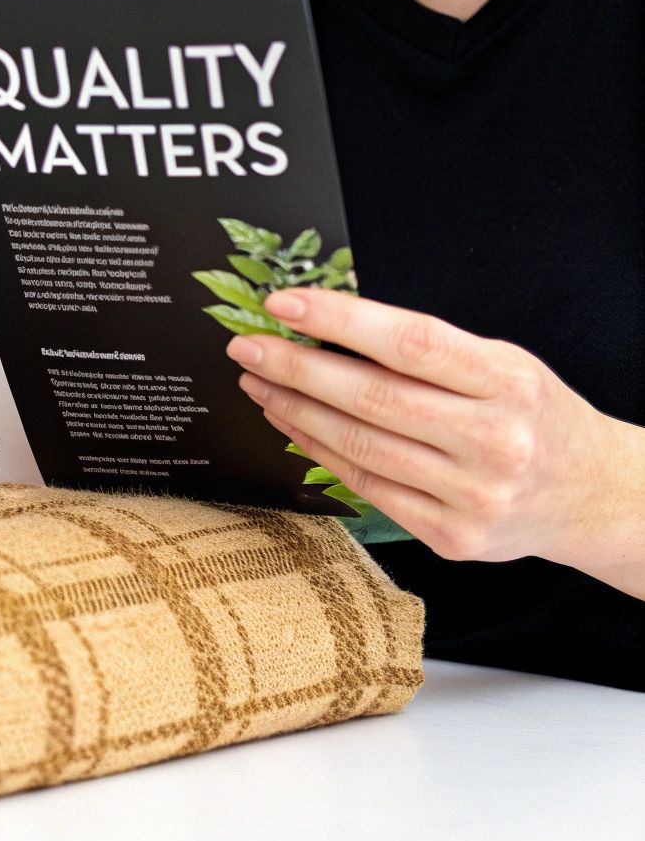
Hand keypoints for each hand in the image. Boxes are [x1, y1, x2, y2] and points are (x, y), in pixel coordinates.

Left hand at [225, 288, 644, 596]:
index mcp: (509, 383)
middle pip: (373, 398)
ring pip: (361, 447)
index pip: (410, 342)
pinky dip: (320, 452)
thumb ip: (429, 354)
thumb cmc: (534, 418)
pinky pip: (367, 487)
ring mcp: (471, 495)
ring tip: (259, 381)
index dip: (339, 319)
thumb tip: (331, 326)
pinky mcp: (450, 536)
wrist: (592, 496)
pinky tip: (291, 424)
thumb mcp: (504, 367)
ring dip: (296, 410)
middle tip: (248, 345)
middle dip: (296, 368)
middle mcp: (493, 441)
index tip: (285, 304)